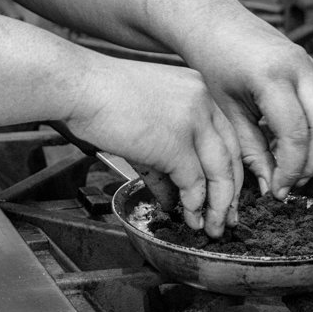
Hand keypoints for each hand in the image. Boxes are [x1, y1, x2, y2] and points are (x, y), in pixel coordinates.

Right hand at [65, 56, 242, 237]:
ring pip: (219, 173)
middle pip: (230, 154)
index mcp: (196, 87)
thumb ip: (165, 149)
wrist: (82, 85)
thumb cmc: (103, 94)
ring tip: (210, 226)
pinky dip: (192, 206)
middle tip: (226, 216)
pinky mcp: (176, 144)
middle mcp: (202, 100)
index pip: (226, 133)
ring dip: (217, 206)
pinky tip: (186, 216)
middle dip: (229, 192)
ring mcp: (192, 121)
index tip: (228, 189)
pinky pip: (194, 184)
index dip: (230, 166)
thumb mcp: (147, 114)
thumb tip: (173, 190)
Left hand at [176, 0, 312, 198]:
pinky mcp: (311, 63)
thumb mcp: (227, 109)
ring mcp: (308, 62)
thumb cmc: (213, 60)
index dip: (291, 169)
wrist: (214, 23)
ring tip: (298, 169)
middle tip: (294, 184)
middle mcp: (298, 66)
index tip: (279, 189)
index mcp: (271, 76)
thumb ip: (251, 148)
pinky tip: (300, 145)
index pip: (295, 134)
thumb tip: (269, 184)